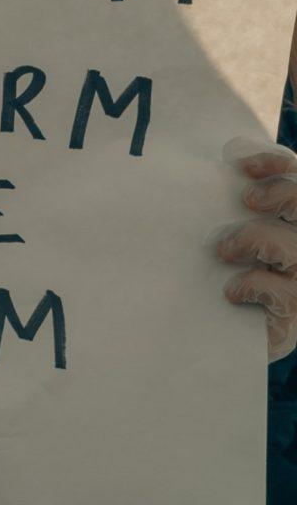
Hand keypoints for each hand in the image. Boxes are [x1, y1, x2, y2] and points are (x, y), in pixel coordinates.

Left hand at [218, 136, 296, 360]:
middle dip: (283, 194)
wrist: (231, 339)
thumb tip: (216, 170)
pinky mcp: (295, 315)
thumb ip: (235, 209)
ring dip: (255, 239)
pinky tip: (232, 290)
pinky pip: (282, 291)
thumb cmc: (233, 278)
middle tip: (248, 200)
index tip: (244, 166)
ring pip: (294, 247)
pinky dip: (252, 284)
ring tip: (225, 249)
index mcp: (294, 224)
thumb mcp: (235, 240)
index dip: (280, 164)